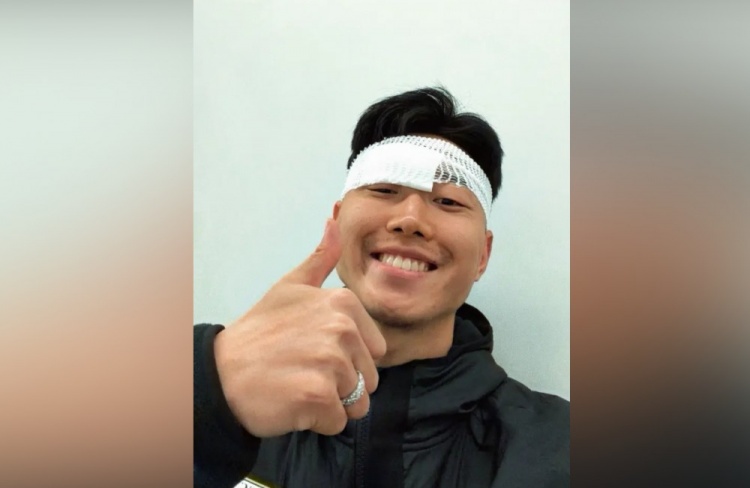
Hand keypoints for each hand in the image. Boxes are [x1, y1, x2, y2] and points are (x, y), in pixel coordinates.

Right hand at [213, 219, 385, 436]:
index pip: (375, 351)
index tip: (314, 351)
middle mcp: (341, 330)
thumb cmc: (258, 333)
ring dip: (331, 404)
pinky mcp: (317, 396)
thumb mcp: (289, 287)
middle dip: (342, 384)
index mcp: (343, 303)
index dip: (348, 359)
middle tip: (303, 370)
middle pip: (369, 379)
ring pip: (358, 403)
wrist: (220, 372)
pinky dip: (318, 422)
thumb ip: (320, 259)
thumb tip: (336, 221)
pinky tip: (292, 403)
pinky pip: (338, 422)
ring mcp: (330, 363)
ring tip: (298, 385)